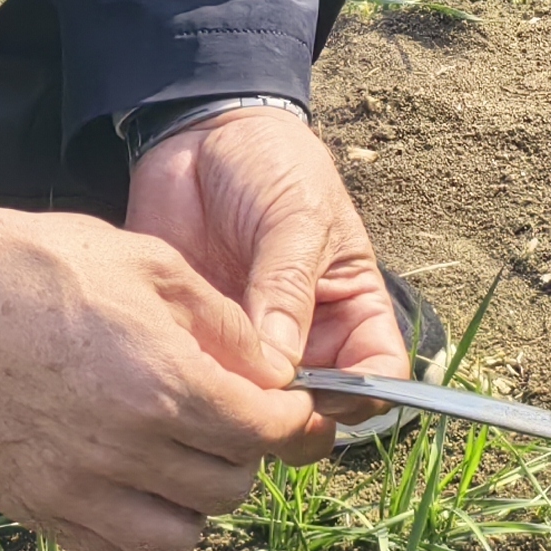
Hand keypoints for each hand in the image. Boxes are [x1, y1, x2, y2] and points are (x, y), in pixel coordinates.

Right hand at [0, 202, 337, 550]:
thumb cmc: (45, 265)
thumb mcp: (153, 265)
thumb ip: (223, 324)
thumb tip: (274, 368)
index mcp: (166, 386)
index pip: (265, 434)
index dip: (295, 423)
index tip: (295, 409)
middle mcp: (127, 452)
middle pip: (228, 489)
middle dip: (244, 455)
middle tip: (232, 419)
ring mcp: (77, 490)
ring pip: (176, 540)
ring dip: (195, 504)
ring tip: (182, 459)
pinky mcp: (35, 509)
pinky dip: (138, 530)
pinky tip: (133, 484)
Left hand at [124, 103, 412, 408]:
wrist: (200, 133)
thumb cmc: (271, 163)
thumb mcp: (295, 216)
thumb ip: (288, 288)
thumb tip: (279, 369)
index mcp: (351, 309)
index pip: (377, 376)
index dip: (360, 396)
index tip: (321, 395)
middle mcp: (306, 338)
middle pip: (317, 408)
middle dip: (292, 418)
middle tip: (255, 402)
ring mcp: (250, 343)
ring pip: (254, 407)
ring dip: (236, 406)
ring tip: (210, 380)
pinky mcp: (198, 338)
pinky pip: (198, 381)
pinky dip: (189, 385)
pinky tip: (173, 364)